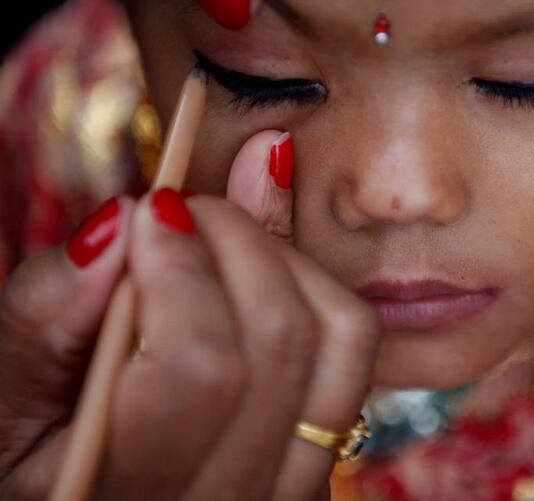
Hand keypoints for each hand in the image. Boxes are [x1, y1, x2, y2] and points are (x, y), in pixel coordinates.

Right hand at [0, 130, 379, 499]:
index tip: (150, 212)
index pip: (203, 367)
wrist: (103, 496)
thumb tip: (121, 223)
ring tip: (221, 240)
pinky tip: (260, 275)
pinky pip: (352, 351)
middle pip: (280, 339)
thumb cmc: (44, 459)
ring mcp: (295, 483)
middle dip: (235, 241)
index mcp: (134, 492)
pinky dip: (314, 286)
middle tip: (183, 208)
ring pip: (337, 336)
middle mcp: (235, 497)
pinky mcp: (325, 456)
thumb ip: (43, 318)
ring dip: (282, 258)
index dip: (182, 269)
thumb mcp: (9, 406)